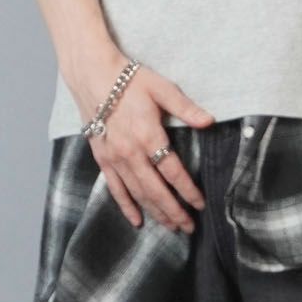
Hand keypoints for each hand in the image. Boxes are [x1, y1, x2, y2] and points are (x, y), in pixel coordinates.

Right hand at [81, 60, 213, 231]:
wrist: (92, 74)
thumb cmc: (129, 79)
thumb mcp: (162, 88)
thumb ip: (185, 108)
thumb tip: (209, 122)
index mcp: (147, 135)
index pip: (172, 171)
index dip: (187, 190)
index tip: (200, 204)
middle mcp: (130, 152)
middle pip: (155, 190)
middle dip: (174, 211)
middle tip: (189, 227)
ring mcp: (114, 158)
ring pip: (137, 193)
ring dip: (155, 212)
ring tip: (171, 227)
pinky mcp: (102, 159)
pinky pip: (115, 189)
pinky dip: (126, 207)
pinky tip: (137, 221)